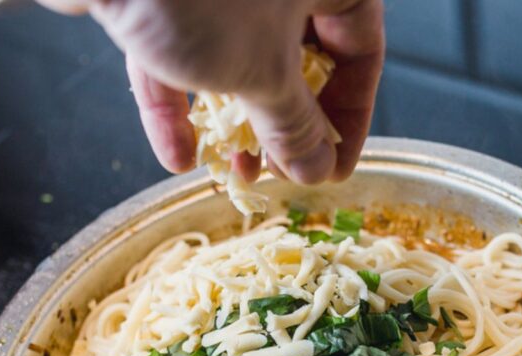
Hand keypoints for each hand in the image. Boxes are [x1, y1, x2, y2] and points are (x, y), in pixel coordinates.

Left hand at [40, 0, 384, 184]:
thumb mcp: (263, 73)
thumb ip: (295, 125)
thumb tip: (318, 169)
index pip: (361, 47)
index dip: (351, 115)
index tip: (333, 166)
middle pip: (296, 57)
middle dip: (282, 124)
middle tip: (276, 173)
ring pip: (235, 59)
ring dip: (232, 123)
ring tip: (229, 173)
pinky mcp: (160, 0)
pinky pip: (178, 55)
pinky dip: (178, 104)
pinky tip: (177, 155)